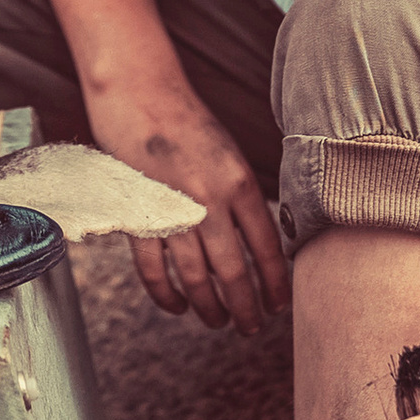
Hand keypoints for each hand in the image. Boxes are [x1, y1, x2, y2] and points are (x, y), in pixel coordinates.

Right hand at [81, 83, 289, 333]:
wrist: (139, 92)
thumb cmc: (187, 121)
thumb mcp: (229, 153)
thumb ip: (242, 195)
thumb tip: (259, 242)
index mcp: (239, 184)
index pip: (265, 248)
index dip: (275, 284)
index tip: (279, 306)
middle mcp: (209, 201)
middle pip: (232, 272)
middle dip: (246, 307)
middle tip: (251, 327)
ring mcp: (173, 211)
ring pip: (195, 278)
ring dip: (209, 308)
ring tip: (218, 322)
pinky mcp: (139, 215)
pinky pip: (154, 269)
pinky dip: (166, 295)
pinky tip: (178, 306)